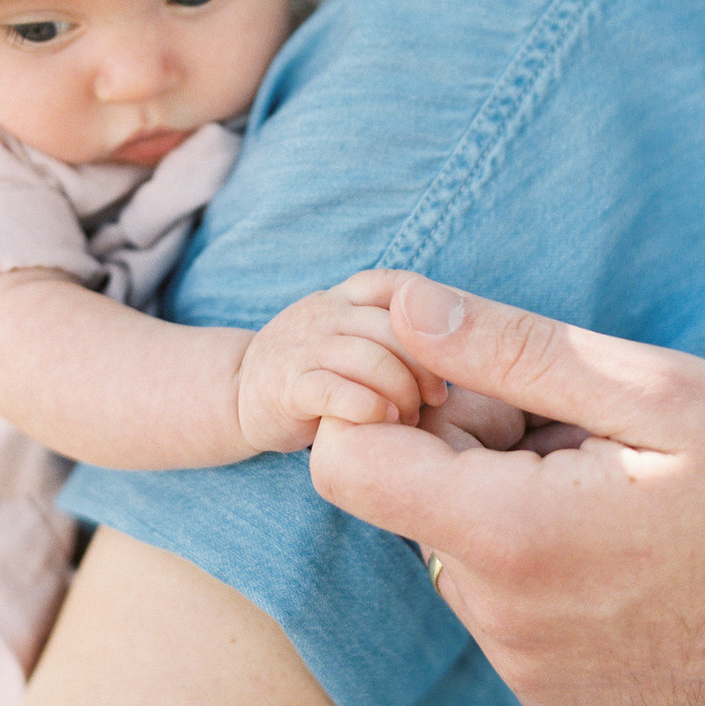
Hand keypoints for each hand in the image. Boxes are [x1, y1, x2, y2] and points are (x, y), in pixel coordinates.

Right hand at [236, 270, 446, 455]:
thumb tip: (468, 350)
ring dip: (401, 393)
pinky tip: (382, 420)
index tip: (451, 355)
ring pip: (369, 358)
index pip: (395, 285)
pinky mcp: (285, 387)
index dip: (430, 315)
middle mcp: (325, 311)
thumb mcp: (353, 339)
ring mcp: (303, 346)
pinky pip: (333, 391)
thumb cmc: (315, 371)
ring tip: (408, 417)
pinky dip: (367, 407)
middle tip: (436, 399)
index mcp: (346, 297)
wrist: (236, 393)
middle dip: (426, 366)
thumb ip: (396, 336)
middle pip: (394, 326)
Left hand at [310, 275, 704, 705]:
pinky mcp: (549, 690)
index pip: (345, 464)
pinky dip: (523, 554)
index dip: (380, 406)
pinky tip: (604, 536)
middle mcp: (500, 619)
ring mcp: (525, 665)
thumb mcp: (645, 390)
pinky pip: (491, 597)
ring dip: (496, 497)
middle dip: (459, 444)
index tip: (453, 382)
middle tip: (563, 426)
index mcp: (511, 538)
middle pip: (402, 499)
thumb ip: (507, 348)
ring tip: (598, 482)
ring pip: (447, 543)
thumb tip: (399, 306)